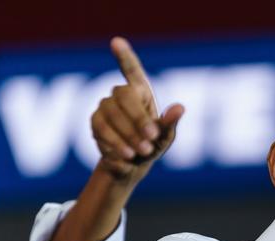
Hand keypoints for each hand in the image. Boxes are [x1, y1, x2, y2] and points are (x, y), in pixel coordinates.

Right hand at [91, 36, 183, 182]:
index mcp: (141, 91)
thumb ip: (170, 123)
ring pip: (111, 114)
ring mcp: (105, 106)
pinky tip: (126, 156)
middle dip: (138, 119)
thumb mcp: (165, 137)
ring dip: (128, 135)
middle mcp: (121, 94)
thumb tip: (180, 108)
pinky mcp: (95, 122)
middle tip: (150, 141)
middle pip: (124, 96)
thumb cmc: (152, 145)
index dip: (124, 56)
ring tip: (141, 153)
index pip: (132, 70)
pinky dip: (115, 144)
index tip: (116, 41)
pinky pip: (102, 130)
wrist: (131, 165)